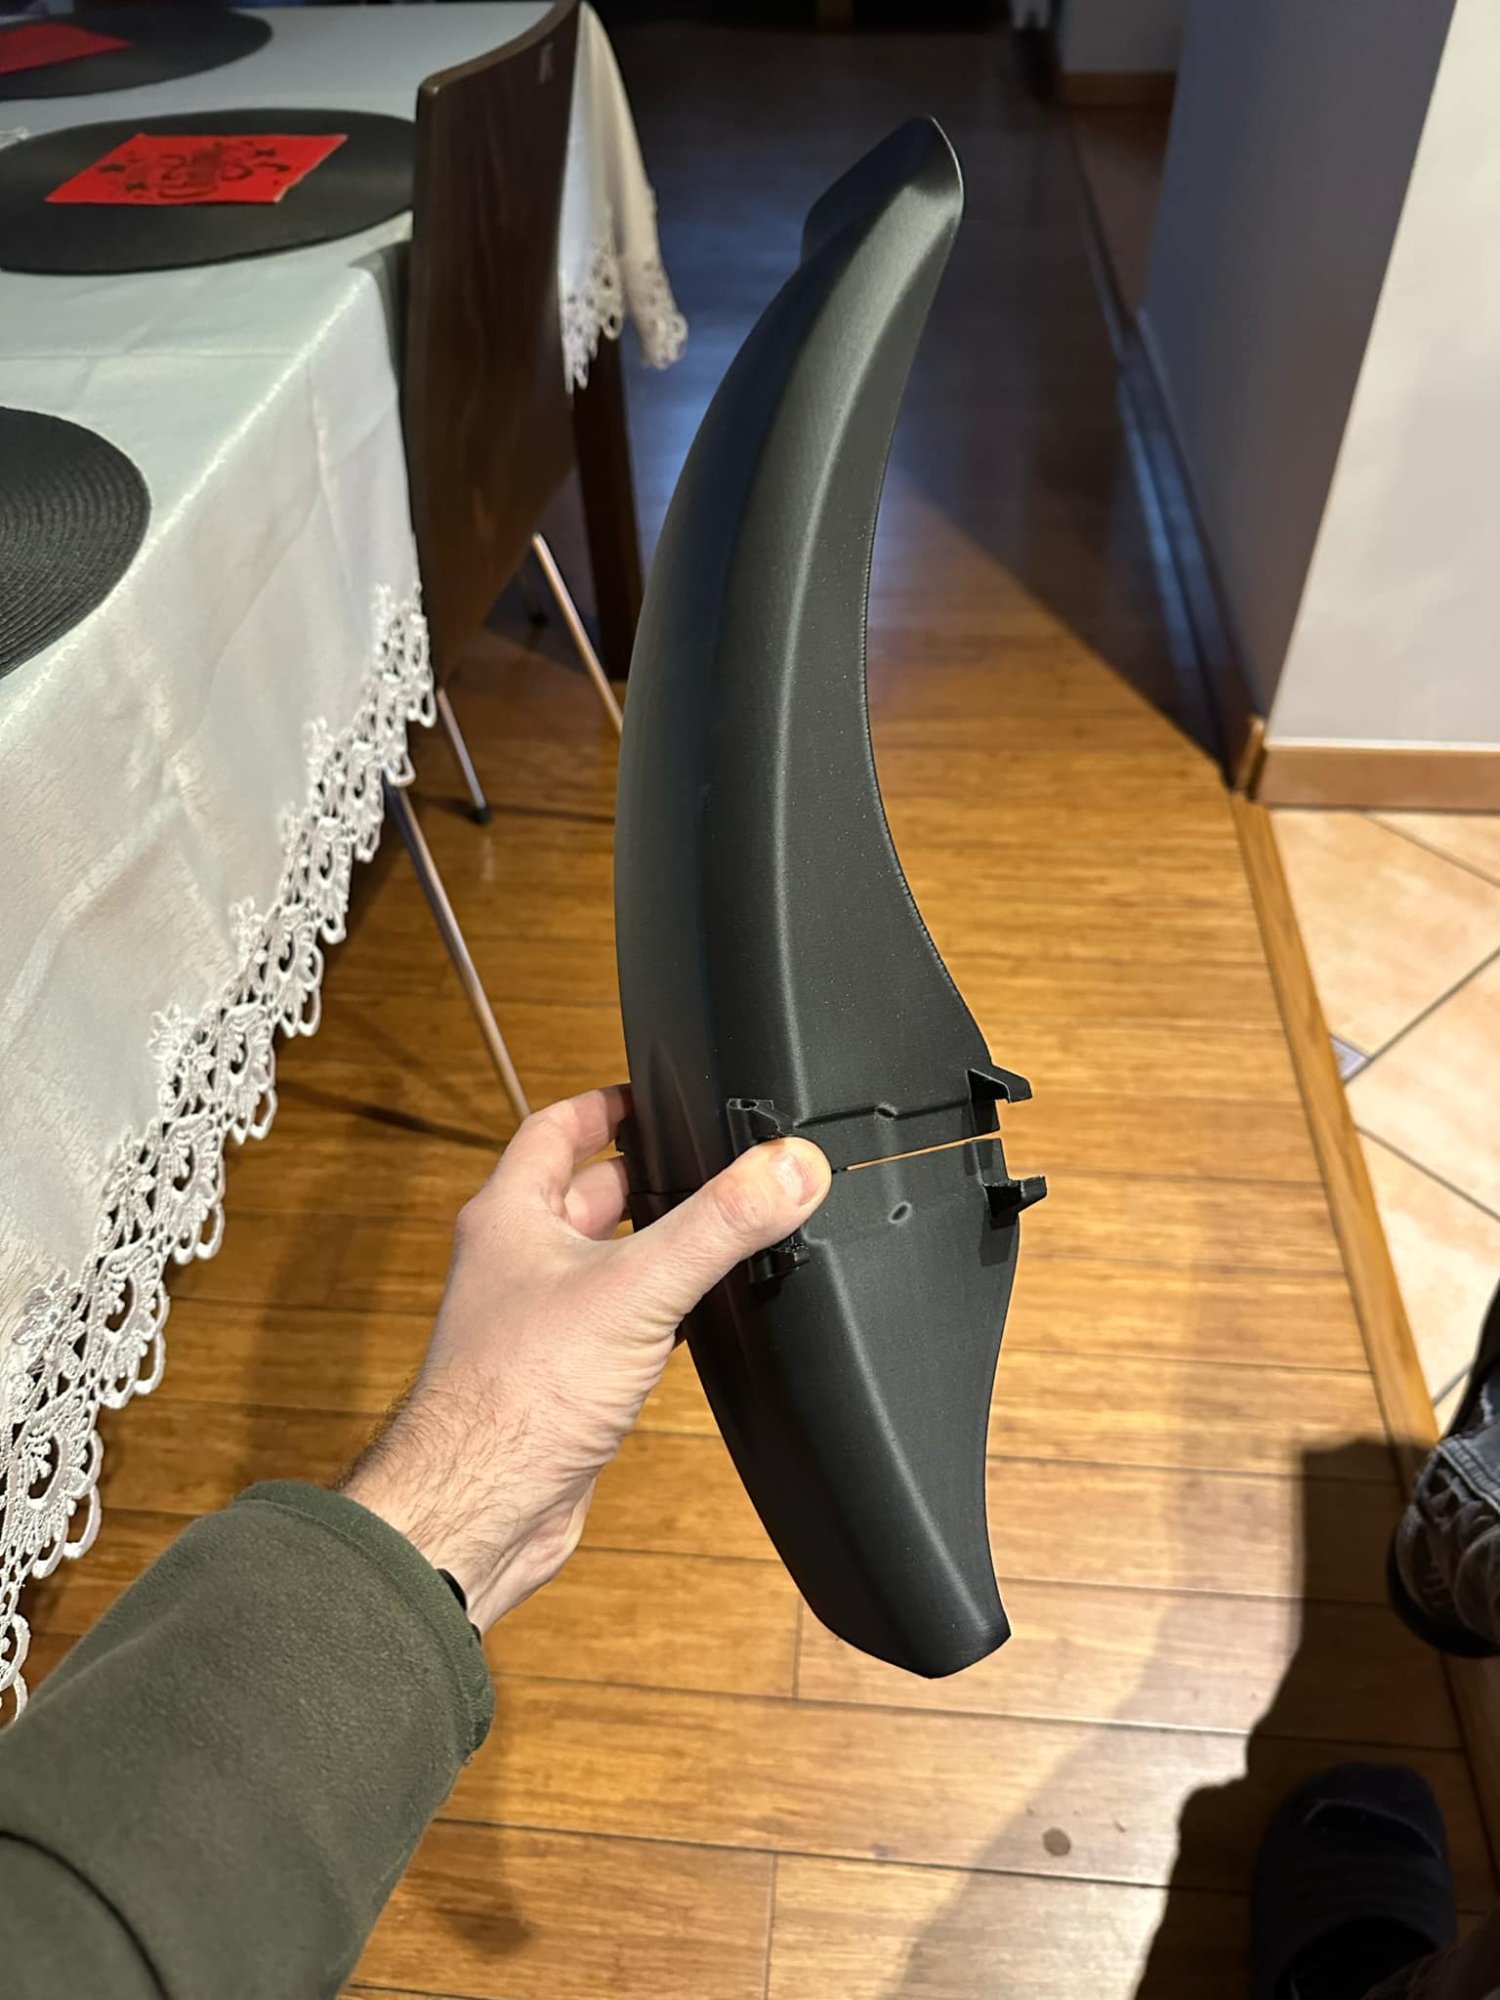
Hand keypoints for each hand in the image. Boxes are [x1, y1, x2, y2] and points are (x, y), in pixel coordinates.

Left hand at [340, 1085, 829, 1631]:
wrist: (481, 1510)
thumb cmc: (515, 1397)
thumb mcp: (636, 1289)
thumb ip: (718, 1224)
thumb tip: (789, 1167)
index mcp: (511, 1217)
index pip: (556, 1130)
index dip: (606, 1106)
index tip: (655, 1094)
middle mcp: (518, 1263)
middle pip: (588, 1195)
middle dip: (648, 1178)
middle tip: (708, 1164)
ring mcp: (538, 1323)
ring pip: (606, 1262)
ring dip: (656, 1246)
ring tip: (719, 1231)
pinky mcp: (564, 1379)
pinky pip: (616, 1326)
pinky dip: (657, 1313)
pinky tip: (696, 1322)